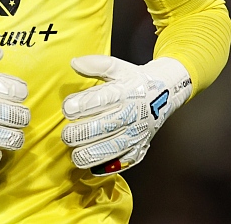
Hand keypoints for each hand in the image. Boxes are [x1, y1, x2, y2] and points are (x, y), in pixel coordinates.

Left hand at [61, 55, 191, 174]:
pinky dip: (109, 166)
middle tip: (66, 135)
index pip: (104, 99)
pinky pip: (126, 160)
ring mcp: (138, 132)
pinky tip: (92, 167)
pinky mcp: (140, 146)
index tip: (66, 109)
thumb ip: (96, 64)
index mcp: (127, 92)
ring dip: (93, 153)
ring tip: (75, 155)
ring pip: (115, 147)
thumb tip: (74, 62)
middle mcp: (133, 114)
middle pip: (107, 126)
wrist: (165, 93)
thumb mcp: (118, 67)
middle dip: (84, 133)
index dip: (83, 105)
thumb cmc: (135, 80)